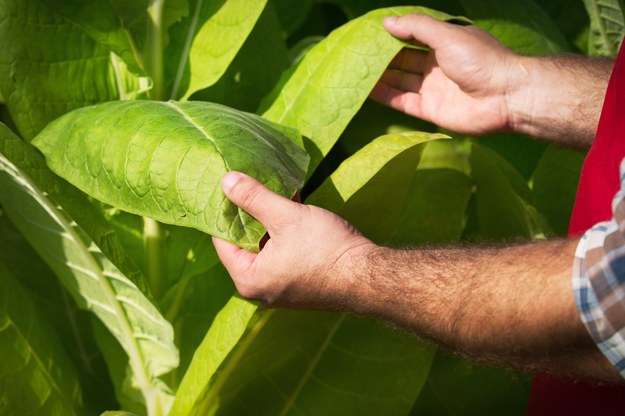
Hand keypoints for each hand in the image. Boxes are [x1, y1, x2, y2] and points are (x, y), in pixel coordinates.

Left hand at [212, 172, 375, 308]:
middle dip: (249, 215)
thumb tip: (226, 181)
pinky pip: (282, 255)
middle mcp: (260, 290)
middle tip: (249, 186)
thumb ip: (254, 197)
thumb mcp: (286, 216)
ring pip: (265, 249)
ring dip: (269, 222)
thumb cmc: (325, 249)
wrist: (368, 276)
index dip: (225, 212)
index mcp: (248, 279)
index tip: (228, 188)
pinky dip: (284, 234)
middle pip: (244, 245)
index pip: (222, 241)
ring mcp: (281, 289)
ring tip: (273, 192)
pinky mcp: (299, 285)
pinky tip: (293, 208)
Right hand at [370, 14, 520, 135]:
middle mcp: (436, 65)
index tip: (369, 32)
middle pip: (403, 59)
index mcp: (444, 43)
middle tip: (357, 53)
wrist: (505, 97)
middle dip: (382, 56)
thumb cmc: (480, 60)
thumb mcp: (447, 35)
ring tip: (355, 71)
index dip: (392, 34)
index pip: (412, 36)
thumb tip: (386, 22)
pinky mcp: (430, 109)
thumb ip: (417, 27)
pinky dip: (385, 96)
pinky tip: (367, 90)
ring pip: (400, 81)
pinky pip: (402, 101)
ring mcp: (432, 88)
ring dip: (380, 76)